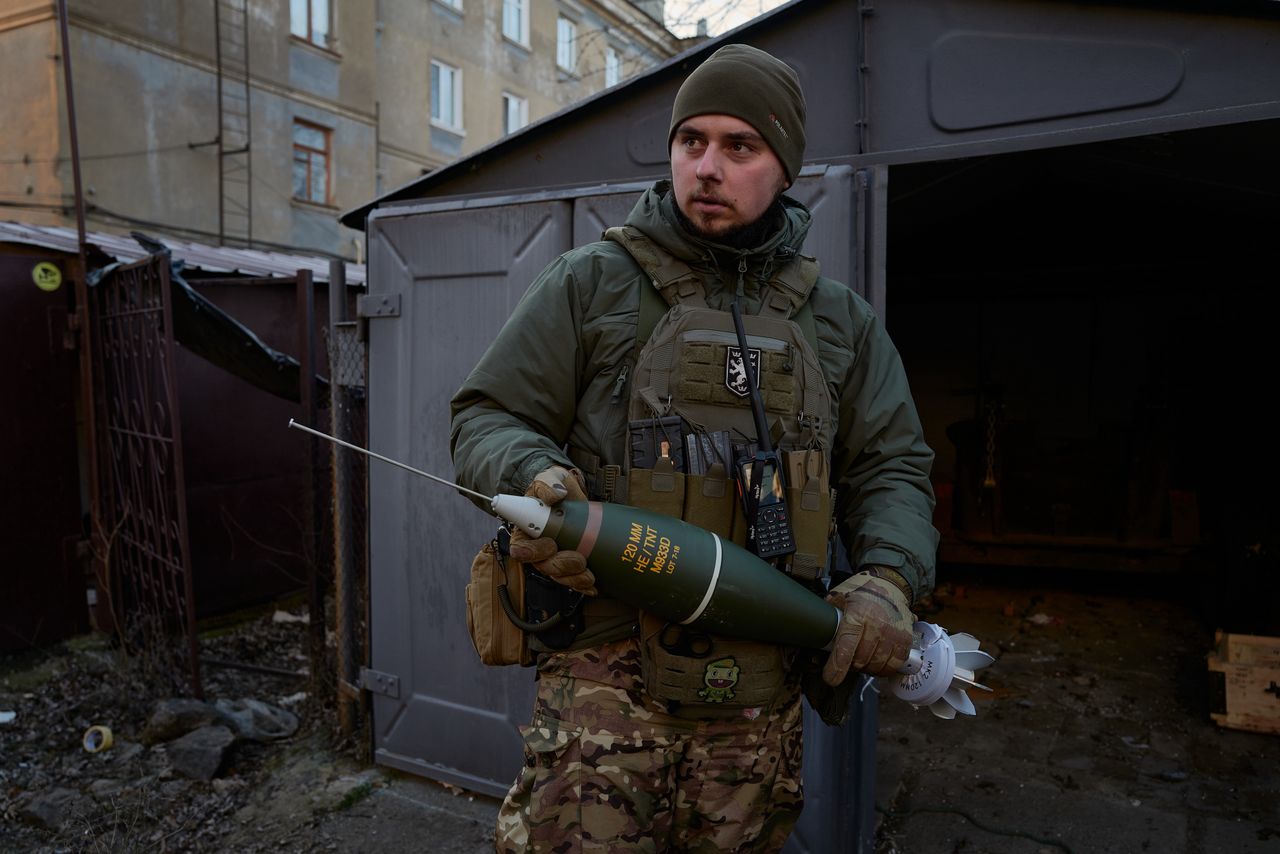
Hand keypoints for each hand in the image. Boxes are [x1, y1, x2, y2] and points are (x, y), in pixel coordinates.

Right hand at [507, 466, 596, 595]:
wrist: (572, 493)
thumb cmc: (555, 486)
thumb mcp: (550, 477)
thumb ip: (548, 483)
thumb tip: (555, 495)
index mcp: (526, 530)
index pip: (521, 548)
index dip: (532, 552)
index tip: (550, 544)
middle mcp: (538, 547)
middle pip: (543, 566)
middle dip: (560, 567)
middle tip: (578, 559)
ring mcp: (556, 556)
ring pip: (560, 576)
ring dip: (574, 579)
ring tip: (589, 575)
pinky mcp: (572, 562)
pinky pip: (574, 580)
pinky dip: (584, 585)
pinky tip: (595, 586)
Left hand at [822, 569, 914, 683]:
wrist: (890, 584)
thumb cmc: (860, 592)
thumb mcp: (839, 599)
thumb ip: (828, 619)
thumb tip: (814, 642)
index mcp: (858, 614)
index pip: (846, 646)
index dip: (837, 667)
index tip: (830, 678)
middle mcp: (878, 625)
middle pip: (861, 660)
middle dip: (850, 666)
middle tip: (846, 659)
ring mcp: (894, 633)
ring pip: (877, 666)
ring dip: (866, 668)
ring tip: (861, 658)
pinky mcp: (906, 640)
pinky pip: (894, 665)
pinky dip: (883, 668)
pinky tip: (876, 660)